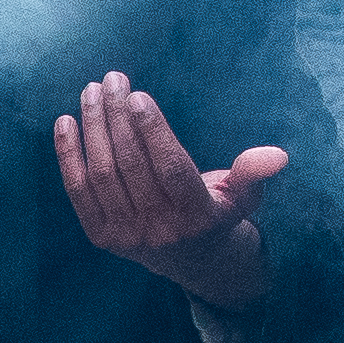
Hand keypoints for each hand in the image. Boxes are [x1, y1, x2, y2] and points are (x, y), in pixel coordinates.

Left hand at [51, 73, 277, 300]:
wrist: (192, 261)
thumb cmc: (218, 212)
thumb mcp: (244, 195)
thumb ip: (254, 172)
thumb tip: (277, 155)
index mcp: (197, 216)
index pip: (170, 168)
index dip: (152, 131)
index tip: (138, 95)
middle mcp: (159, 229)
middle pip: (131, 165)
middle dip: (118, 117)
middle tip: (113, 80)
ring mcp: (126, 235)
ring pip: (103, 173)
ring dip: (94, 128)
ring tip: (92, 91)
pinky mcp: (101, 235)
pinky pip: (79, 190)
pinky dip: (69, 155)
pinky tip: (66, 121)